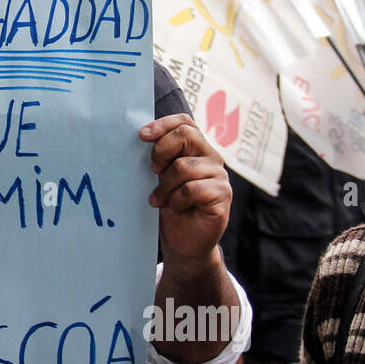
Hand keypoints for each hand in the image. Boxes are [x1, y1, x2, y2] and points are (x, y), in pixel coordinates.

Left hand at [140, 114, 231, 264]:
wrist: (183, 240)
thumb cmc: (169, 205)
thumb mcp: (160, 177)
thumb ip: (159, 157)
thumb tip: (141, 137)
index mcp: (196, 148)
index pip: (185, 122)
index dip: (163, 124)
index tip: (142, 136)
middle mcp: (211, 158)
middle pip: (186, 135)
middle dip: (161, 151)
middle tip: (153, 171)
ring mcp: (219, 176)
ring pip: (184, 166)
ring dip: (165, 185)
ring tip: (161, 199)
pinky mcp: (222, 195)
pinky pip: (192, 189)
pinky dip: (176, 200)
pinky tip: (174, 207)